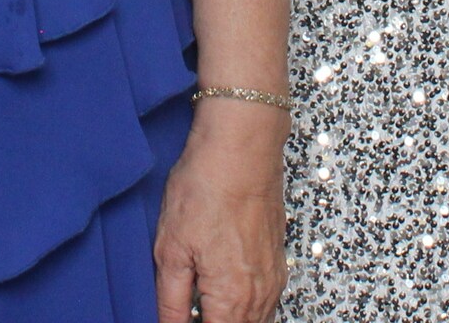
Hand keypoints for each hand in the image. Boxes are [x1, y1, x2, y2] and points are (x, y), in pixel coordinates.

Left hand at [153, 113, 289, 322]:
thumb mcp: (171, 248)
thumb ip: (170, 301)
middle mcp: (260, 294)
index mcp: (232, 298)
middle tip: (188, 308)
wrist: (242, 144)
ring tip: (201, 304)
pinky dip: (246, 307)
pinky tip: (222, 292)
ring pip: (256, 321)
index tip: (177, 319)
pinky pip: (266, 302)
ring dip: (230, 319)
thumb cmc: (206, 186)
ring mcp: (274, 276)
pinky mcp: (278, 258)